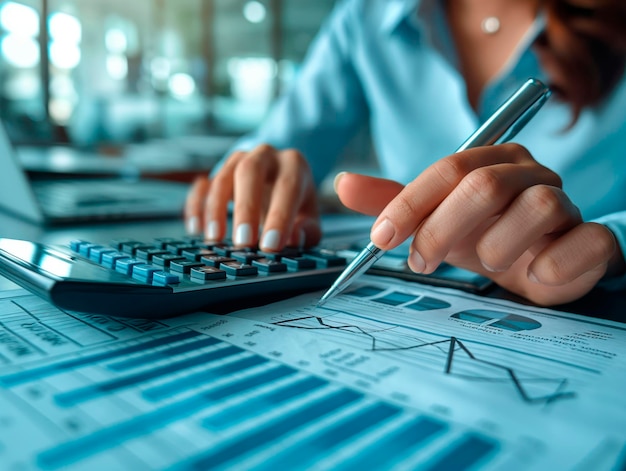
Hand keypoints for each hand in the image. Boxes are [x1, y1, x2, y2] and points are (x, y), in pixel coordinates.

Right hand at [185, 144, 321, 249]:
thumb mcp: (309, 216)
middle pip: (250, 172)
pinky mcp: (216, 172)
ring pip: (222, 176)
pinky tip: (196, 229)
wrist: (277, 178)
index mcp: (293, 164)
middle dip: (246, 208)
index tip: (270, 246)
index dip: (279, 217)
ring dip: (216, 209)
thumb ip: (308, 231)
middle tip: (243, 243)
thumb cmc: (295, 202)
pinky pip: (202, 186)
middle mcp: (265, 156)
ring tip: (216, 239)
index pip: (288, 187)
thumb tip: (294, 239)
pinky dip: (197, 206)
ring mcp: (237, 160)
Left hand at [334, 143, 618, 305]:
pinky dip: (556, 264)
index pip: (448, 169)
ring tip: (485, 265)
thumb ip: (393, 202)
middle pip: (486, 184)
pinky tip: (535, 276)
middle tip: (419, 262)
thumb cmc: (483, 236)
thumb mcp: (434, 219)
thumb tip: (341, 183)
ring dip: (498, 245)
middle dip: (442, 228)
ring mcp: (568, 204)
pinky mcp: (596, 239)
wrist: (543, 264)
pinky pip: (588, 240)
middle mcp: (531, 175)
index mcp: (492, 162)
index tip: (379, 239)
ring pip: (540, 206)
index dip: (410, 204)